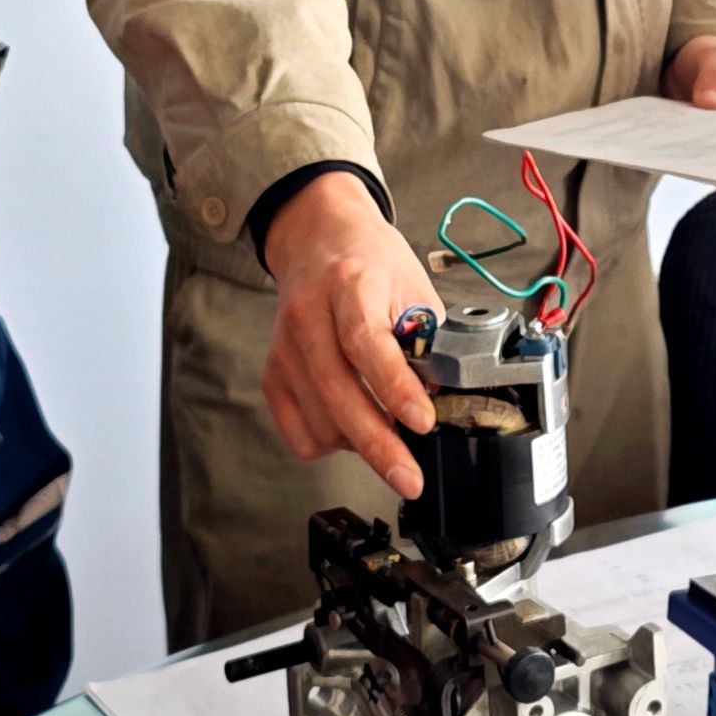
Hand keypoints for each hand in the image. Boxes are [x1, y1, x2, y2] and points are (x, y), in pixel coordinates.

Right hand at [258, 170, 439, 496]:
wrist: (317, 238)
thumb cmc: (371, 262)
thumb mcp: (412, 285)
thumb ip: (427, 339)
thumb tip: (443, 396)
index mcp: (350, 283)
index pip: (366, 341)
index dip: (395, 387)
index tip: (423, 421)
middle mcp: (308, 314)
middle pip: (338, 390)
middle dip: (378, 444)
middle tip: (409, 477)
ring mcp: (284, 347)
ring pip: (319, 419)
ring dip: (359, 443)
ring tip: (390, 437)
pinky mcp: (272, 372)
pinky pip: (298, 430)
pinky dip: (329, 443)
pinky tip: (353, 430)